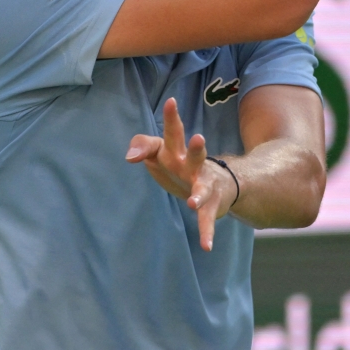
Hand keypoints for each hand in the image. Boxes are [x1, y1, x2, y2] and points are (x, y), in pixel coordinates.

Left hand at [125, 97, 235, 250]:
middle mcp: (194, 165)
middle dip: (196, 148)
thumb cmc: (181, 164)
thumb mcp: (162, 151)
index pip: (173, 132)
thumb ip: (144, 146)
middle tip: (198, 138)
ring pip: (203, 188)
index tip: (172, 102)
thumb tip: (130, 157)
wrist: (219, 185)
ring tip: (191, 203)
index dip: (172, 117)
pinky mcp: (210, 205)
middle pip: (194, 154)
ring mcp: (204, 185)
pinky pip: (207, 220)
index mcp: (178, 150)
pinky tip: (206, 247)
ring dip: (198, 194)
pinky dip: (206, 233)